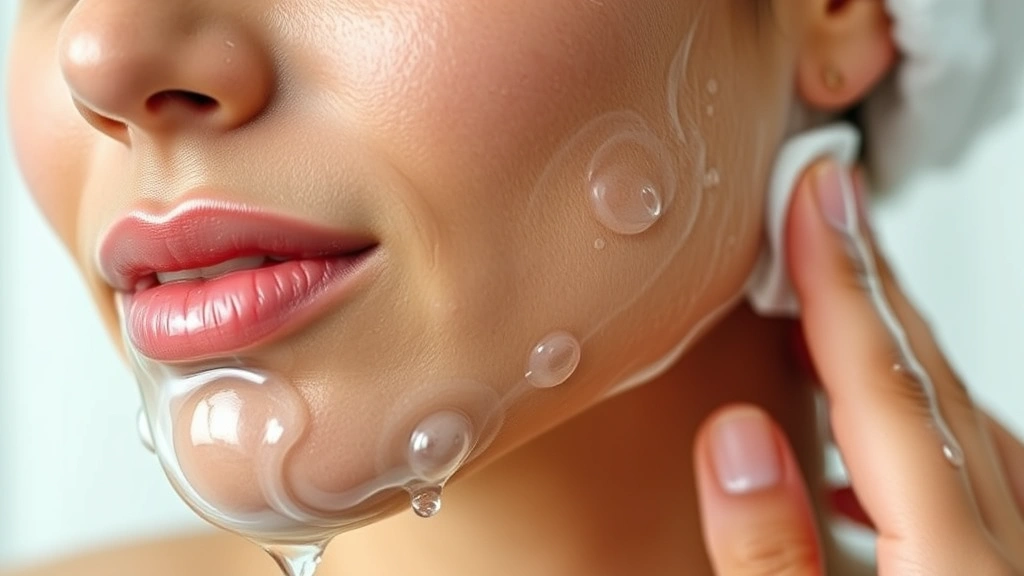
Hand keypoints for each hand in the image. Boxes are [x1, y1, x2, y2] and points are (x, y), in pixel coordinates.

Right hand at [693, 160, 1023, 574]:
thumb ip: (769, 555)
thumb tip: (735, 441)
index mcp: (959, 570)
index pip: (886, 392)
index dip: (839, 285)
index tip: (811, 196)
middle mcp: (1006, 556)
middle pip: (931, 384)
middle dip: (871, 281)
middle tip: (825, 201)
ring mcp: (1013, 565)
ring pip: (958, 417)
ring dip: (891, 341)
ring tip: (835, 291)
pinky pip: (974, 469)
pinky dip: (915, 423)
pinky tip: (864, 438)